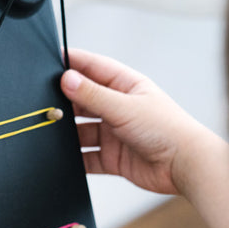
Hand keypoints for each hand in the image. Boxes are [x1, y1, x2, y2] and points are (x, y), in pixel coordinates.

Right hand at [60, 48, 210, 197]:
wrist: (184, 166)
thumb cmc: (167, 129)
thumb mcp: (125, 107)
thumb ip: (93, 95)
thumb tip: (67, 79)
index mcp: (125, 86)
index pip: (93, 68)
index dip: (72, 63)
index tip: (50, 61)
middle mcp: (118, 108)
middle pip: (82, 101)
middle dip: (64, 103)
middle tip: (45, 104)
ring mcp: (114, 134)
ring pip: (81, 131)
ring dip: (67, 133)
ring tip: (51, 132)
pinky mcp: (112, 158)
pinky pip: (86, 158)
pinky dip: (74, 159)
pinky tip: (63, 157)